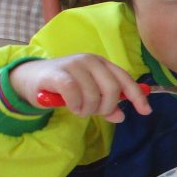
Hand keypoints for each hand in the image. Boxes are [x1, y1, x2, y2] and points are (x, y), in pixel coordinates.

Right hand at [10, 55, 151, 122]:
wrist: (29, 79)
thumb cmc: (63, 87)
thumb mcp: (88, 95)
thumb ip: (105, 104)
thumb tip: (121, 116)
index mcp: (102, 64)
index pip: (125, 79)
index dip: (137, 96)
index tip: (146, 111)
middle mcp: (90, 60)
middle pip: (113, 89)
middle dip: (107, 107)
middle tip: (94, 112)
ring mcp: (74, 64)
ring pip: (94, 94)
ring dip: (88, 109)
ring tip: (78, 109)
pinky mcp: (57, 73)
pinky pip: (75, 93)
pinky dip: (76, 105)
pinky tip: (71, 107)